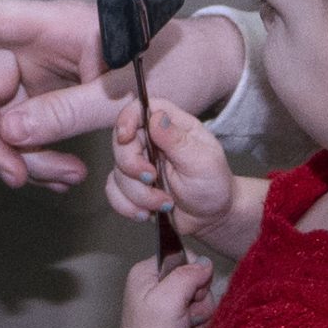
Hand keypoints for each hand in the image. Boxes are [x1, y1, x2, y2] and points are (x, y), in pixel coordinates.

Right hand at [0, 0, 248, 188]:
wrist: (204, 74)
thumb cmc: (174, 63)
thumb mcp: (126, 92)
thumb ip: (68, 112)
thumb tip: (9, 134)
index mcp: (54, 25)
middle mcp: (38, 46)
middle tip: (19, 178)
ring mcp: (41, 75)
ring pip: (1, 122)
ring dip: (23, 159)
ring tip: (67, 179)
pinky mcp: (50, 101)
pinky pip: (24, 135)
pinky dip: (36, 161)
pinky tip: (64, 176)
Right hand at [108, 99, 238, 240]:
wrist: (211, 219)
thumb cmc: (213, 186)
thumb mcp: (202, 162)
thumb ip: (177, 140)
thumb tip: (156, 117)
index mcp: (172, 126)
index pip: (141, 109)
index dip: (127, 119)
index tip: (126, 138)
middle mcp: (152, 142)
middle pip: (121, 142)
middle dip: (132, 166)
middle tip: (152, 179)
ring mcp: (140, 164)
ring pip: (117, 172)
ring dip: (138, 194)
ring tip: (164, 203)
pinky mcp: (132, 186)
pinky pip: (114, 192)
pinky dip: (127, 206)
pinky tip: (147, 213)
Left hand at [115, 251, 215, 327]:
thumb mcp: (169, 298)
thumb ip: (188, 275)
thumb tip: (206, 264)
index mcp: (146, 272)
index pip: (182, 256)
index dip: (193, 273)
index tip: (190, 292)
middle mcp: (155, 285)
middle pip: (196, 279)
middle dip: (198, 300)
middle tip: (186, 315)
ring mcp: (166, 304)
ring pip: (201, 299)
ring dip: (200, 317)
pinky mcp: (176, 320)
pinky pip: (199, 316)